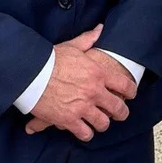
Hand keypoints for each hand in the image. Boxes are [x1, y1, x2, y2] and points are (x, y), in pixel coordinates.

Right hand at [26, 25, 135, 141]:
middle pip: (118, 108)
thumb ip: (88, 39)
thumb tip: (100, 29)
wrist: (31, 73)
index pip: (125, 85)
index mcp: (98, 73)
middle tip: (118, 114)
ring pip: (103, 123)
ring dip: (101, 123)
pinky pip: (85, 133)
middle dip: (121, 112)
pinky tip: (84, 129)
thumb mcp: (72, 47)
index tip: (130, 95)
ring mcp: (82, 107)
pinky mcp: (69, 120)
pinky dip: (86, 133)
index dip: (131, 92)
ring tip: (98, 122)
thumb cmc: (50, 59)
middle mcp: (94, 91)